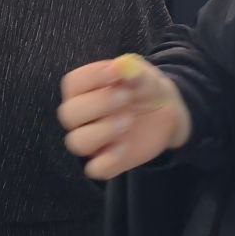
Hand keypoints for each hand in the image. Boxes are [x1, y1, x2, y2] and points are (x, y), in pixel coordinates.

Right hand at [59, 55, 191, 179]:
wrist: (165, 111)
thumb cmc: (145, 88)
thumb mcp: (144, 75)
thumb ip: (133, 71)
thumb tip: (122, 66)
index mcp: (83, 90)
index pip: (72, 84)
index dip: (91, 78)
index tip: (116, 72)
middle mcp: (82, 116)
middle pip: (69, 114)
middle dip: (97, 104)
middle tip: (126, 97)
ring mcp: (93, 140)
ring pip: (77, 143)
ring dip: (102, 131)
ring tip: (129, 120)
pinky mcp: (107, 161)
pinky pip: (95, 169)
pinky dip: (108, 161)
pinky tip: (126, 146)